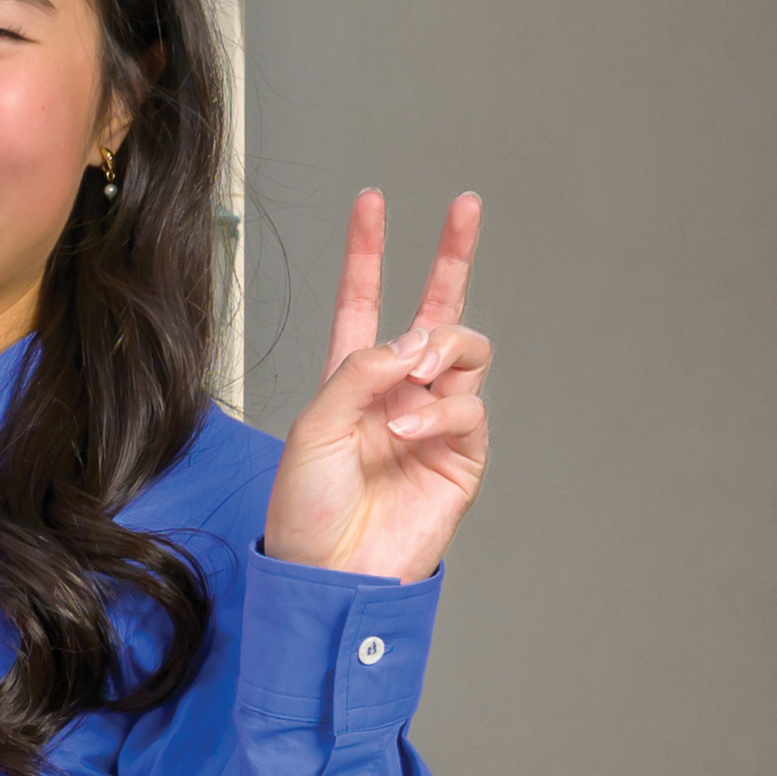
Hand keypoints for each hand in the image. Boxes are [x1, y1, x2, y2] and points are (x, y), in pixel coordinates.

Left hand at [262, 190, 491, 582]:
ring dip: (445, 346)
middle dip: (453, 255)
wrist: (332, 572)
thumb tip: (410, 342)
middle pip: (436, 310)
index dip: (368, 252)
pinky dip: (442, 410)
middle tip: (465, 209)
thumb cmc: (308, 508)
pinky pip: (469, 407)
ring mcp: (433, 419)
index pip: (363, 300)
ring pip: (465, 350)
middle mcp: (396, 390)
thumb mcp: (312, 426)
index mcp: (350, 377)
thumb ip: (358, 373)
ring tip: (419, 370)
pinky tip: (410, 429)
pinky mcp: (461, 455)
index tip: (372, 202)